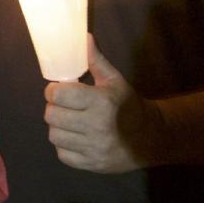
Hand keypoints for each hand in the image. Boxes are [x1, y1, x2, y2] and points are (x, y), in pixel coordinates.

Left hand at [43, 35, 164, 172]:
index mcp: (100, 102)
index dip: (53, 91)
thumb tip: (84, 37)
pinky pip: (63, 155)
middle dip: (54, 108)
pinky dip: (65, 146)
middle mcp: (96, 126)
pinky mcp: (92, 165)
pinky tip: (76, 138)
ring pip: (54, 136)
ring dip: (58, 127)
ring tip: (69, 122)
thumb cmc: (128, 105)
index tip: (59, 90)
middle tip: (64, 106)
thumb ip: (96, 61)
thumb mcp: (115, 80)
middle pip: (51, 116)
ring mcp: (94, 148)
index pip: (58, 94)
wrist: (151, 138)